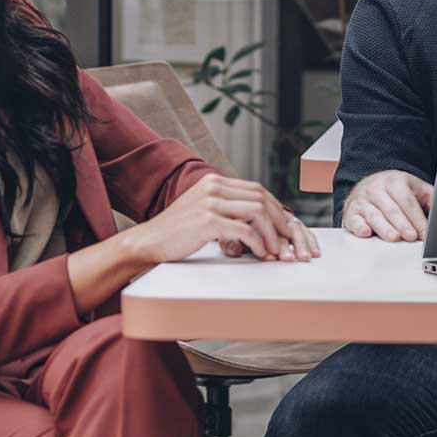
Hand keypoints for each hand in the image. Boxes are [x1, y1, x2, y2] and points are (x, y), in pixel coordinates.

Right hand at [127, 173, 320, 262]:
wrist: (147, 243)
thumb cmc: (176, 233)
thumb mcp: (203, 212)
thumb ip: (226, 209)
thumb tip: (257, 220)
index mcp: (214, 182)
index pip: (256, 189)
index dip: (275, 209)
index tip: (285, 227)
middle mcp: (213, 186)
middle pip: (261, 198)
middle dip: (279, 222)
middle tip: (289, 242)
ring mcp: (210, 201)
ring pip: (257, 212)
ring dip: (272, 234)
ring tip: (276, 252)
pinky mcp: (208, 220)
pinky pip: (244, 230)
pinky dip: (258, 244)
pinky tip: (261, 255)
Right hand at [342, 169, 433, 240]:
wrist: (369, 184)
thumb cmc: (395, 189)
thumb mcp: (414, 188)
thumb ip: (430, 198)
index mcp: (394, 181)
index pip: (407, 201)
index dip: (417, 218)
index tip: (424, 232)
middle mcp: (376, 189)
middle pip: (391, 209)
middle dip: (403, 224)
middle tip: (411, 236)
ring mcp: (362, 200)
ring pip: (374, 215)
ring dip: (384, 228)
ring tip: (394, 237)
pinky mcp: (351, 212)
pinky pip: (354, 220)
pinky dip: (359, 227)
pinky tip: (366, 233)